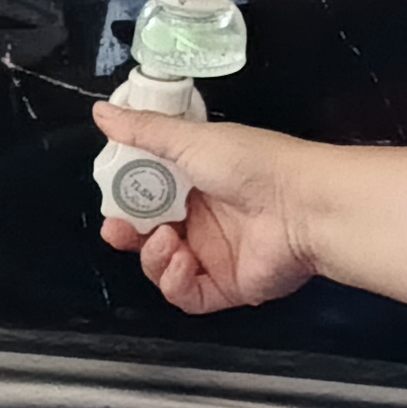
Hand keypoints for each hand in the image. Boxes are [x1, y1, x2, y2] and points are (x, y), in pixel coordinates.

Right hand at [93, 107, 322, 313]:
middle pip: (148, 235)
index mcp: (195, 181)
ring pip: (162, 268)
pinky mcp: (227, 286)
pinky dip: (176, 283)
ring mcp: (215, 255)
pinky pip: (187, 295)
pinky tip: (181, 262)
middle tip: (118, 229)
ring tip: (166, 240)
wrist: (303, 204)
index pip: (147, 196)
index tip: (110, 199)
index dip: (124, 201)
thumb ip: (144, 131)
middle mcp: (204, 219)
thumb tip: (103, 112)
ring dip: (153, 257)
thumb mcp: (191, 140)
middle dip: (128, 235)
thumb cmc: (255, 164)